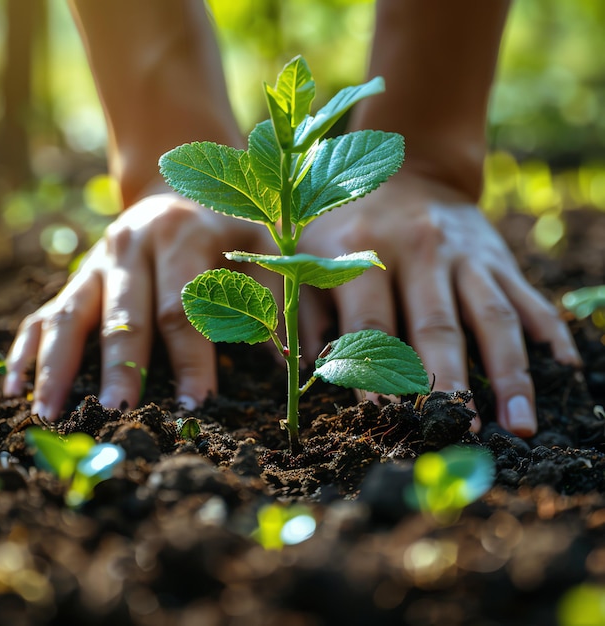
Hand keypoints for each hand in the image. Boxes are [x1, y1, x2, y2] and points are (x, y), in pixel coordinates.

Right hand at [3, 193, 275, 420]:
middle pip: (125, 314)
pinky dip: (29, 349)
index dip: (191, 358)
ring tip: (49, 413)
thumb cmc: (228, 228)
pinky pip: (47, 313)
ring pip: (71, 315)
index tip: (195, 403)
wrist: (177, 189)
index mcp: (182, 237)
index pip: (185, 307)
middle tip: (118, 414)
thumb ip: (275, 302)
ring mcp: (97, 262)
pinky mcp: (78, 277)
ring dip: (58, 365)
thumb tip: (291, 364)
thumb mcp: (262, 249)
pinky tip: (16, 385)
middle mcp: (132, 246)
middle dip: (123, 367)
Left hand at [297, 172, 580, 435]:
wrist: (407, 167)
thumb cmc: (349, 222)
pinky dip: (549, 332)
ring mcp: (465, 254)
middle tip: (459, 433)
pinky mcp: (497, 256)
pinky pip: (527, 297)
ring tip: (519, 425)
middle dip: (450, 384)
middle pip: (437, 327)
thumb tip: (307, 369)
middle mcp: (419, 251)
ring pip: (493, 318)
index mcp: (362, 253)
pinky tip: (563, 369)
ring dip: (509, 374)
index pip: (371, 325)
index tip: (387, 421)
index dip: (376, 375)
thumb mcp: (313, 252)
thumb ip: (309, 309)